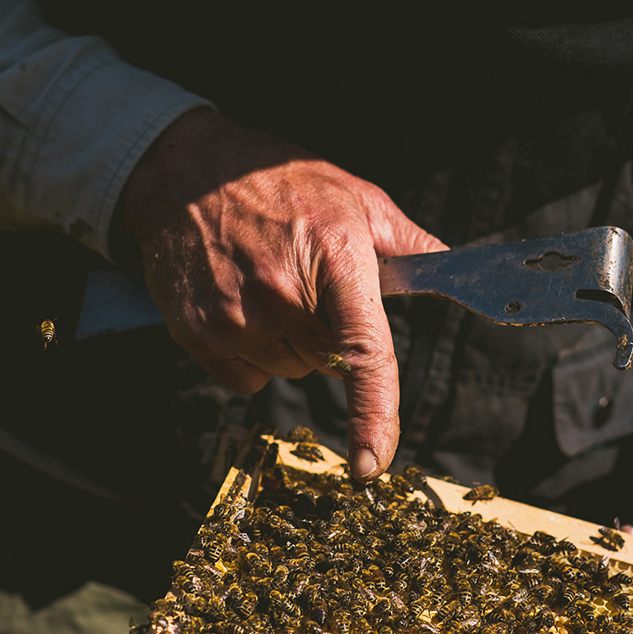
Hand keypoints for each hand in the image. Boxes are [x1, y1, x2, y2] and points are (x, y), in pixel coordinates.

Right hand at [118, 108, 446, 478]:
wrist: (182, 171)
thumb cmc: (279, 181)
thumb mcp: (356, 196)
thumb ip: (408, 242)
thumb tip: (450, 270)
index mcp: (336, 258)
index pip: (364, 353)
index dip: (373, 414)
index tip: (373, 462)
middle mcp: (283, 293)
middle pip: (331, 363)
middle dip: (332, 333)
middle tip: (309, 282)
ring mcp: (234, 315)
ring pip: (291, 370)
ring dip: (292, 342)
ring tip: (272, 284)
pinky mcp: (196, 331)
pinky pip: (245, 377)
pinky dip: (252, 353)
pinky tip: (243, 304)